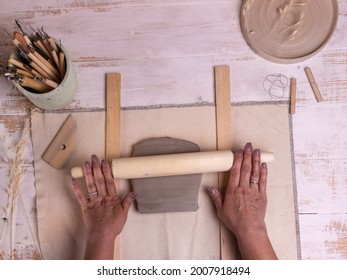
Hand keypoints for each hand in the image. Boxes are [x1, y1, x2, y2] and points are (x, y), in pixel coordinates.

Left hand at [71, 154, 135, 258]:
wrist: (102, 235)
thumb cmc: (113, 226)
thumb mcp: (124, 213)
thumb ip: (127, 201)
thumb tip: (133, 193)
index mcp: (112, 198)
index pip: (109, 181)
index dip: (107, 171)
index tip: (105, 162)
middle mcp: (102, 198)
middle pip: (99, 180)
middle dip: (96, 168)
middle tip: (94, 157)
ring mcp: (93, 202)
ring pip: (90, 185)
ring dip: (87, 174)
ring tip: (85, 163)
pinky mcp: (85, 207)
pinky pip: (80, 196)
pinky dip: (76, 188)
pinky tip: (73, 180)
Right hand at [208, 143, 276, 259]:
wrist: (249, 229)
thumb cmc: (235, 220)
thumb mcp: (221, 210)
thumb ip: (216, 197)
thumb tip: (210, 188)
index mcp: (233, 191)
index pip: (235, 171)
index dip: (237, 160)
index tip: (238, 152)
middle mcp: (243, 188)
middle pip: (245, 169)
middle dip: (247, 156)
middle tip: (248, 146)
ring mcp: (254, 191)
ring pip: (255, 173)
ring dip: (255, 161)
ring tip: (256, 151)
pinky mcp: (262, 195)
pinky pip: (263, 181)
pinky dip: (263, 172)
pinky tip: (263, 165)